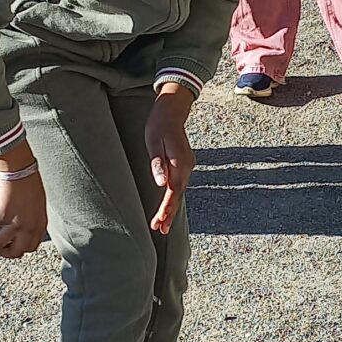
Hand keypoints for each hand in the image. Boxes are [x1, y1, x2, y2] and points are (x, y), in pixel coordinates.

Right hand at [0, 149, 47, 258]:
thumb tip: (17, 226)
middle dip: (4, 253)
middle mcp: (29, 227)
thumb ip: (29, 216)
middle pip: (16, 251)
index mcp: (40, 224)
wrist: (19, 168)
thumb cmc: (28, 180)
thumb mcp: (35, 203)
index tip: (11, 247)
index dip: (20, 250)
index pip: (31, 246)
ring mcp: (16, 223)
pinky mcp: (1, 216)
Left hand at [145, 82, 195, 233]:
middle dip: (169, 214)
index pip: (173, 190)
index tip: (160, 221)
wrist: (172, 111)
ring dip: (171, 208)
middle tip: (159, 230)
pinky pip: (179, 186)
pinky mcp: (184, 166)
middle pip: (178, 194)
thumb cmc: (159, 125)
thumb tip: (161, 183)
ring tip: (161, 225)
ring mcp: (187, 166)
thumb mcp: (154, 142)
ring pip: (179, 192)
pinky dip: (173, 198)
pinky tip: (168, 208)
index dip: (167, 207)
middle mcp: (186, 166)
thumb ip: (158, 163)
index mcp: (179, 161)